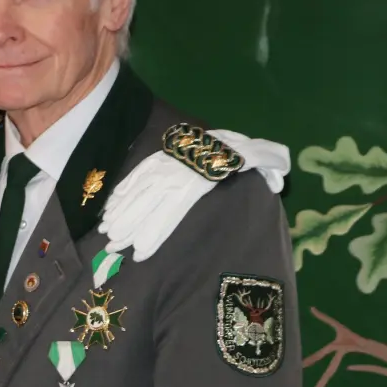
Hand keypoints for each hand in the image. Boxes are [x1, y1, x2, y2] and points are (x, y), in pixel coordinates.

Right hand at [98, 130, 289, 261]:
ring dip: (120, 211)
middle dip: (128, 226)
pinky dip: (123, 189)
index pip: (170, 214)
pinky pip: (137, 175)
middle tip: (112, 246)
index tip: (140, 254)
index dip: (153, 235)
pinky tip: (112, 204)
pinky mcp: (156, 161)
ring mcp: (163, 169)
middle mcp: (175, 178)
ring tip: (106, 230)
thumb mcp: (258, 162)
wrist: (227, 132)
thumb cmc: (242, 154)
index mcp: (196, 186)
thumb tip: (280, 183)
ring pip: (138, 191)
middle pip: (147, 205)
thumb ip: (267, 173)